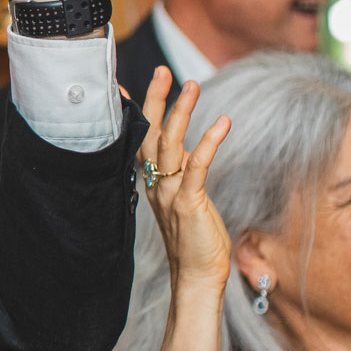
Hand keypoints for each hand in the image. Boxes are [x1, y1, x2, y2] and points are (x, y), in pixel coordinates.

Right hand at [139, 69, 233, 350]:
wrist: (197, 280)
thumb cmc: (197, 243)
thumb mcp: (187, 202)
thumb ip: (184, 175)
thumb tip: (189, 150)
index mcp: (154, 184)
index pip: (140, 142)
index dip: (135, 114)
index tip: (128, 87)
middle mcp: (157, 185)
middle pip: (149, 135)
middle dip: (154, 101)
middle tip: (161, 71)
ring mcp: (170, 194)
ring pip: (169, 145)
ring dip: (180, 112)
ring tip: (191, 85)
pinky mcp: (189, 203)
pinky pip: (197, 166)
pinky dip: (209, 142)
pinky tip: (222, 122)